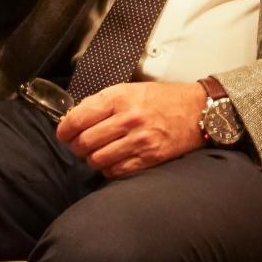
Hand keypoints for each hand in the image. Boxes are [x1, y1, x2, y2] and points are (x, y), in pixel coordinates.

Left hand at [55, 81, 207, 178]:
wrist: (197, 111)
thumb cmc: (162, 99)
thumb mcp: (131, 89)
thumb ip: (103, 102)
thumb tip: (75, 118)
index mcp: (119, 98)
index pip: (78, 119)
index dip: (64, 130)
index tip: (64, 133)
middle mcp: (128, 119)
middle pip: (84, 143)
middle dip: (76, 147)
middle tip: (79, 145)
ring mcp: (139, 141)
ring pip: (97, 160)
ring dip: (92, 159)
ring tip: (98, 153)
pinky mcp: (149, 158)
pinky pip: (116, 171)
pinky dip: (109, 169)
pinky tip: (114, 161)